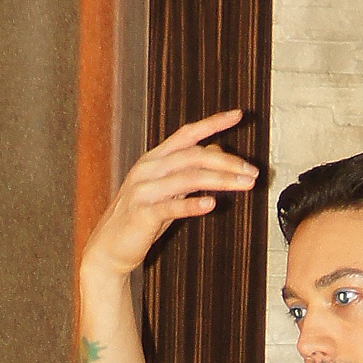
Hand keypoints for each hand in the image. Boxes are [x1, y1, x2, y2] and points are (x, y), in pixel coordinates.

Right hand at [82, 108, 259, 276]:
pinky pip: (171, 207)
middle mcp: (148, 169)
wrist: (109, 247)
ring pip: (188, 178)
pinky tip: (212, 204)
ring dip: (221, 180)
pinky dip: (192, 204)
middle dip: (227, 161)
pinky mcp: (142, 214)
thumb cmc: (141, 218)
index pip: (187, 134)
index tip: (238, 115)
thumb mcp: (168, 190)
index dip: (212, 123)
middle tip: (253, 171)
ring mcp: (143, 190)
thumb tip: (217, 150)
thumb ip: (189, 171)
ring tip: (245, 185)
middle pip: (193, 155)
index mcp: (155, 159)